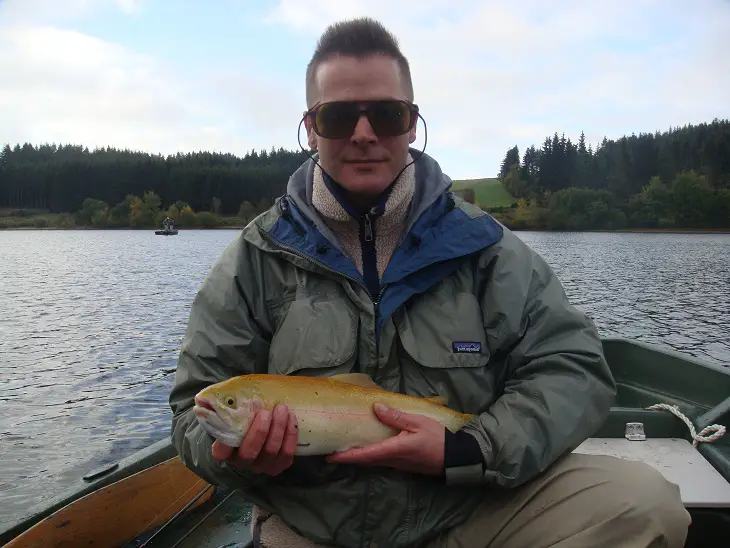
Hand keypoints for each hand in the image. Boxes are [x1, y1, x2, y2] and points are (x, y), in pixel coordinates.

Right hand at [211, 403, 297, 475]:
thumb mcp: (229, 411)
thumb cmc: (242, 417)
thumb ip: (220, 405)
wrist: (261, 426)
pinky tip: (291, 418)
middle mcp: (242, 462)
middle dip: (260, 432)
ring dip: (279, 430)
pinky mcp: (278, 465)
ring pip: (271, 453)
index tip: (232, 423)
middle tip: (266, 412)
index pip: (221, 452)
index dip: (225, 443)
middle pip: (250, 452)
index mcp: (226, 451)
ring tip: (282, 410)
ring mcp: (261, 466)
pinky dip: (290, 436)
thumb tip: (202, 398)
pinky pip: (287, 455)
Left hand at [325, 403, 444, 475]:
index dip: (346, 456)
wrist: (455, 457)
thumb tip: (376, 407)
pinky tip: (367, 449)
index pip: (364, 455)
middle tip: (332, 452)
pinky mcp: (403, 464)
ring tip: (345, 449)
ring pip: (373, 461)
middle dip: (348, 458)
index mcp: (393, 450)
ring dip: (359, 457)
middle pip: (365, 460)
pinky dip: (370, 456)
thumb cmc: (437, 438)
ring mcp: (398, 465)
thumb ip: (396, 416)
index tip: (330, 456)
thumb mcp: (418, 422)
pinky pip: (382, 460)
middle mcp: (392, 461)